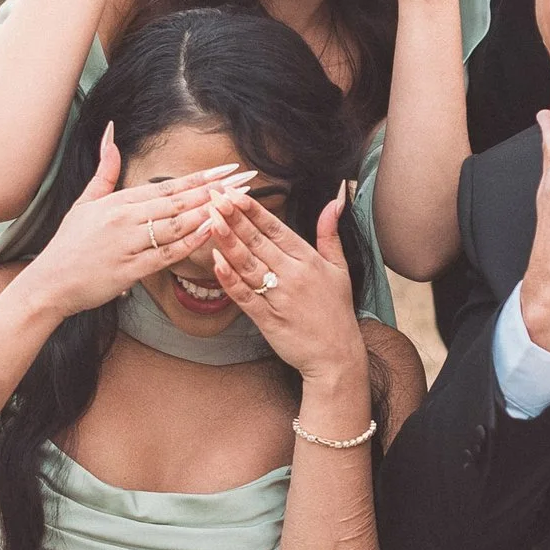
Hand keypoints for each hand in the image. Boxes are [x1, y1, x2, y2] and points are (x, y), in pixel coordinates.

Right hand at [21, 124, 256, 321]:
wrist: (49, 282)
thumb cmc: (70, 244)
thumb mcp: (85, 201)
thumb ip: (105, 170)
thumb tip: (110, 131)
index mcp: (119, 201)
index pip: (168, 185)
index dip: (202, 177)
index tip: (229, 169)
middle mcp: (125, 218)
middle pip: (178, 201)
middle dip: (217, 190)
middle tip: (247, 181)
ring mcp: (127, 243)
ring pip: (176, 225)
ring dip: (209, 212)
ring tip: (238, 204)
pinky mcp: (128, 269)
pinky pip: (166, 255)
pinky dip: (189, 243)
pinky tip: (211, 233)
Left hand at [205, 184, 369, 404]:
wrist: (336, 356)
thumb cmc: (336, 311)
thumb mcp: (340, 268)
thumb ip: (330, 233)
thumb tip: (336, 200)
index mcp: (308, 260)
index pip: (277, 229)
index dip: (254, 210)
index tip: (234, 193)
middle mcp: (293, 275)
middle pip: (258, 242)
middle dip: (234, 218)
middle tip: (213, 198)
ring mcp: (279, 297)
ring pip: (248, 265)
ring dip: (227, 242)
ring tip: (209, 221)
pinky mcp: (267, 319)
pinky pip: (245, 296)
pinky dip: (229, 279)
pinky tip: (216, 262)